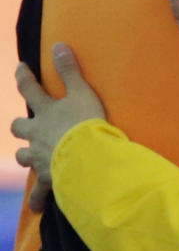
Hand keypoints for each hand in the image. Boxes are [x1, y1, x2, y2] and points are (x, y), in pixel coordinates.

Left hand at [11, 45, 105, 210]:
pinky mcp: (48, 179)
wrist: (87, 157)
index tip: (20, 68)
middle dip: (21, 126)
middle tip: (25, 126)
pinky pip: (40, 192)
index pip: (29, 89)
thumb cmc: (87, 124)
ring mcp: (41, 158)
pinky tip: (37, 206)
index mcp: (45, 113)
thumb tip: (58, 44)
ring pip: (23, 157)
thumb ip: (71, 70)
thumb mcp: (82, 93)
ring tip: (31, 159)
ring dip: (26, 157)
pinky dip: (38, 199)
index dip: (23, 77)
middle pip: (19, 127)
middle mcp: (38, 135)